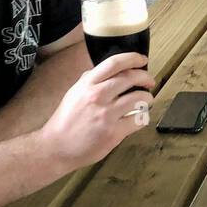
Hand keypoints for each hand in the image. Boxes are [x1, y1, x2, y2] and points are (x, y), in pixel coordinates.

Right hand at [39, 52, 154, 168]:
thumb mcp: (74, 93)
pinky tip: (139, 117)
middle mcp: (98, 96)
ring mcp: (107, 115)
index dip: (132, 58)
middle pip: (131, 78)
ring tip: (147, 100)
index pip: (114, 63)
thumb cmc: (65, 121)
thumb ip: (90, 80)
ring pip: (139, 99)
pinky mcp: (114, 133)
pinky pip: (138, 120)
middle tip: (149, 81)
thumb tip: (109, 71)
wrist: (56, 147)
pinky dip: (143, 117)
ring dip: (148, 98)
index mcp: (87, 84)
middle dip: (146, 77)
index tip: (142, 60)